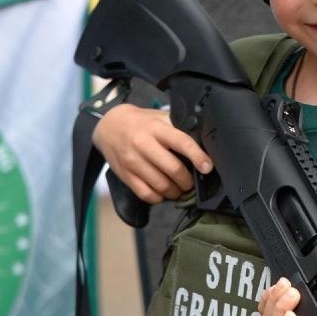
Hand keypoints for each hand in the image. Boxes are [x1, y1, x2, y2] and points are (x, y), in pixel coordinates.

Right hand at [93, 104, 212, 203]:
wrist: (109, 126)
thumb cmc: (141, 123)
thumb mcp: (160, 118)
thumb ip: (179, 129)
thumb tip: (203, 145)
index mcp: (156, 129)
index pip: (182, 142)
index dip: (198, 157)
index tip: (207, 167)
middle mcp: (143, 144)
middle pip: (174, 170)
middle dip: (188, 181)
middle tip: (191, 182)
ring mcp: (133, 161)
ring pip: (161, 186)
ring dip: (175, 192)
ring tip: (179, 189)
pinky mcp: (125, 175)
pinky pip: (146, 194)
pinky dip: (159, 198)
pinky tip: (162, 192)